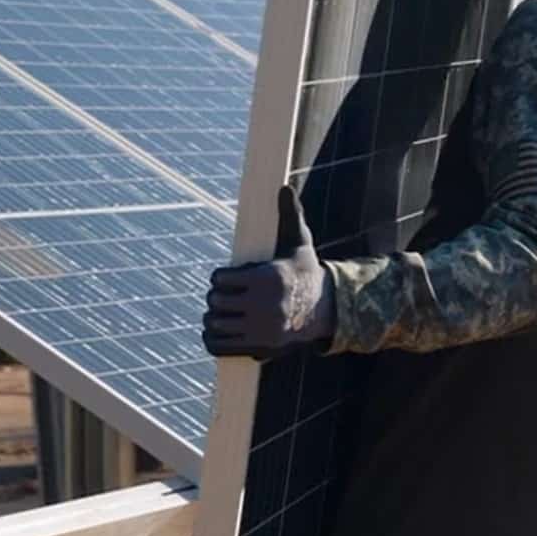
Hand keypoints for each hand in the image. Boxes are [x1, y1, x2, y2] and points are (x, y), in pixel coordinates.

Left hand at [202, 185, 335, 359]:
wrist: (323, 310)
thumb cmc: (304, 272)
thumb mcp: (300, 243)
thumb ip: (290, 215)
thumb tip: (284, 187)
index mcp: (268, 278)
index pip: (220, 279)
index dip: (220, 277)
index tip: (227, 278)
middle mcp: (264, 306)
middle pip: (214, 301)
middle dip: (216, 297)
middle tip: (223, 296)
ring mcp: (260, 330)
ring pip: (214, 324)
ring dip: (213, 318)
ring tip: (222, 312)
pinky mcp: (258, 348)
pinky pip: (218, 346)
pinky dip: (213, 339)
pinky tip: (220, 330)